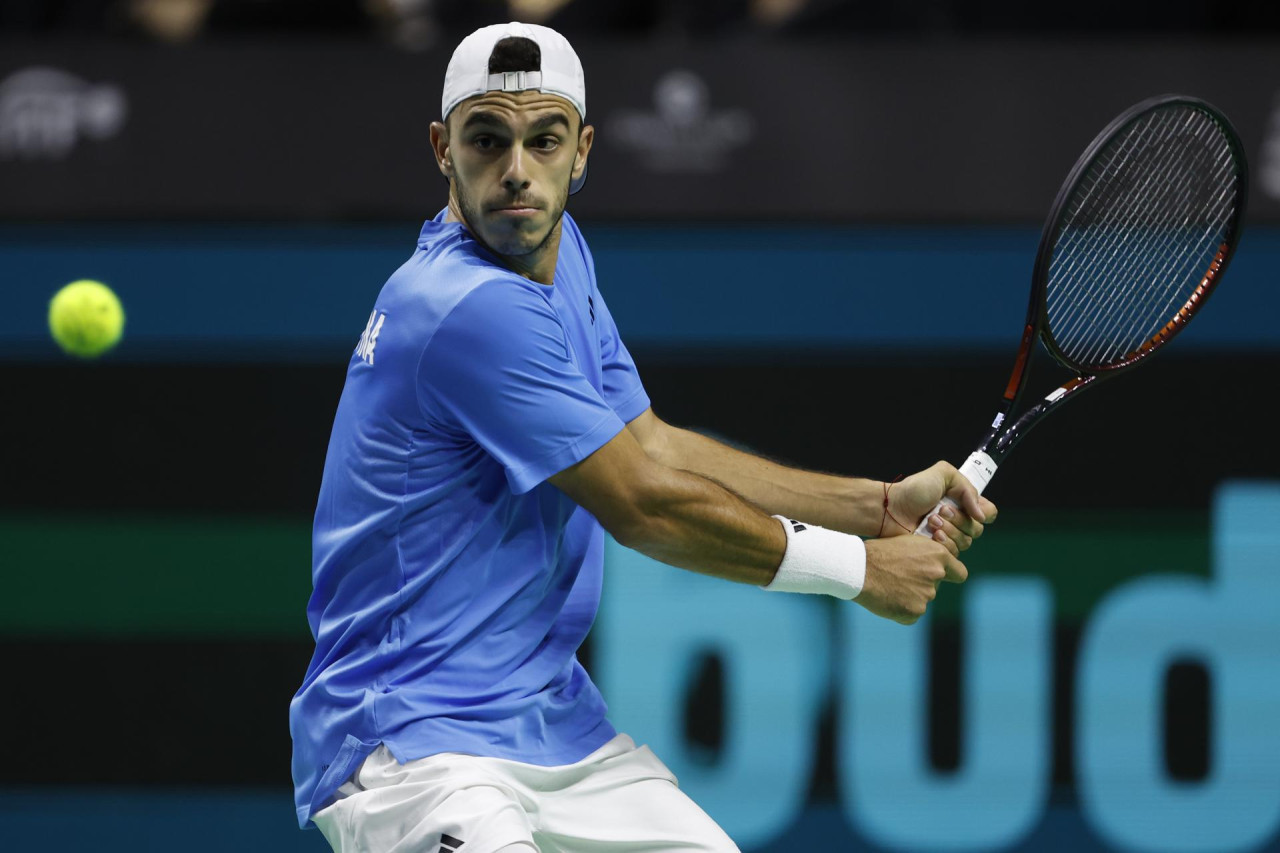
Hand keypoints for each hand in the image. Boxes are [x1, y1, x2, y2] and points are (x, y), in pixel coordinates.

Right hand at [858, 534, 967, 624]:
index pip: (959, 573)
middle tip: (899, 577)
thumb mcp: (907, 543)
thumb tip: (938, 566)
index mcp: (938, 555)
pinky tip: (886, 597)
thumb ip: (927, 556)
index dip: (950, 575)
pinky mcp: (914, 612)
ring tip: (888, 585)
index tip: (942, 577)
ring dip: (909, 595)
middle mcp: (937, 574)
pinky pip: (911, 613)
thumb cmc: (878, 552)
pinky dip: (900, 608)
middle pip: (936, 587)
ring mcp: (927, 595)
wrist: (858, 569)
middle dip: (922, 584)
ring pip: (922, 599)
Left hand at [879, 461, 997, 551]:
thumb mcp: (943, 474)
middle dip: (959, 520)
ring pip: (966, 542)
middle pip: (977, 529)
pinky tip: (930, 534)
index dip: (984, 513)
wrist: (891, 508)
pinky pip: (953, 553)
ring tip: (930, 521)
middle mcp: (959, 519)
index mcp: (963, 501)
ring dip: (949, 530)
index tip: (970, 509)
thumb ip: (967, 488)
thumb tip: (981, 515)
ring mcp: (949, 535)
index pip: (989, 513)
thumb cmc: (914, 490)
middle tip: (940, 511)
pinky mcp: (938, 549)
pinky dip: (943, 543)